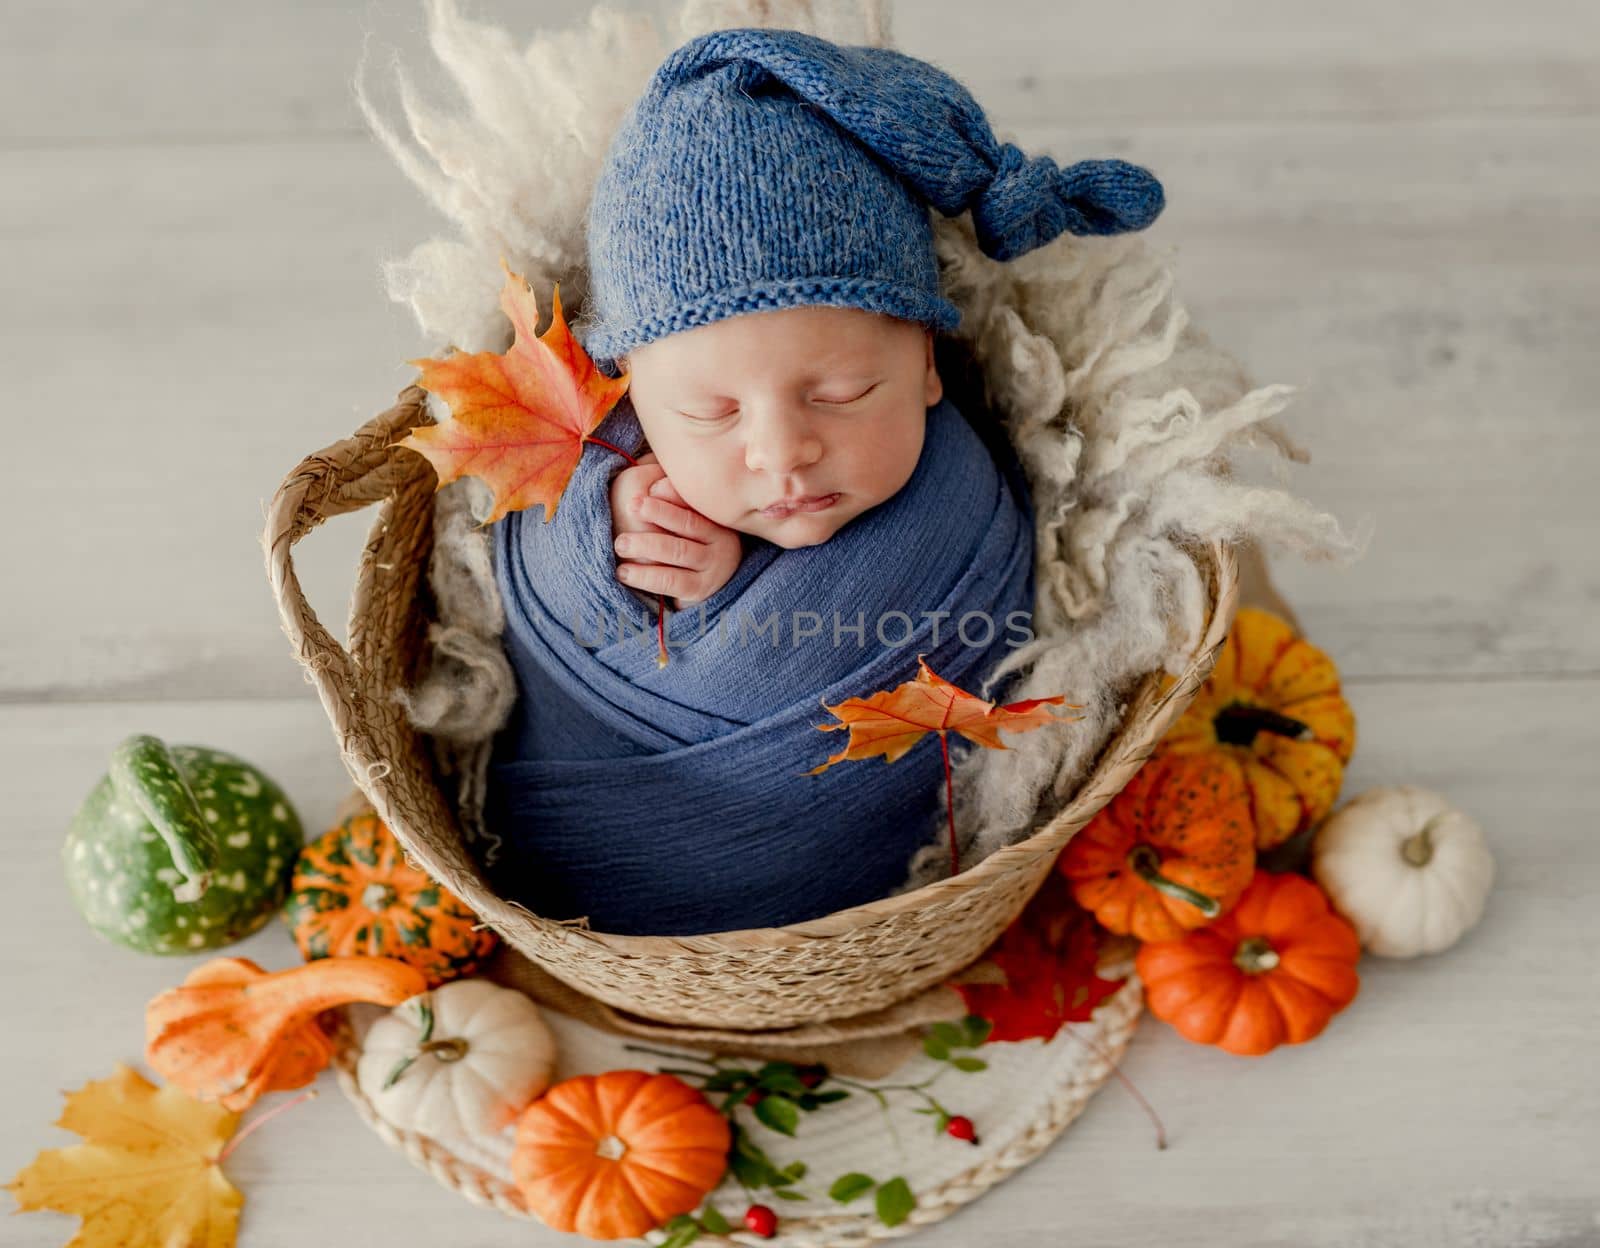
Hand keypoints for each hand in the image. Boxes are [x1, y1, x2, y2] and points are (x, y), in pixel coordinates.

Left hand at [609, 456, 741, 607]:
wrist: (700, 583)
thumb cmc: (682, 543)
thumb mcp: (680, 519)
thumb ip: (670, 498)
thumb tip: (654, 488)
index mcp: (718, 518)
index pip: (694, 501)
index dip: (669, 494)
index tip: (644, 491)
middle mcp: (723, 541)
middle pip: (688, 523)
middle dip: (658, 513)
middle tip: (630, 507)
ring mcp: (715, 568)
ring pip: (678, 551)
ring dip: (646, 545)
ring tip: (620, 544)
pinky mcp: (700, 590)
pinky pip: (671, 581)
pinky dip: (646, 576)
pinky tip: (623, 572)